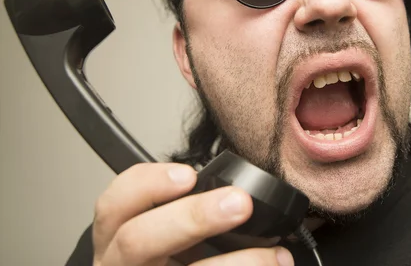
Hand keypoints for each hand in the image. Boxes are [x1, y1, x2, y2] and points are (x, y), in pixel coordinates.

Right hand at [92, 163, 293, 265]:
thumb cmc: (167, 260)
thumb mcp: (165, 231)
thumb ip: (184, 211)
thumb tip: (237, 196)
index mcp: (115, 237)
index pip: (113, 204)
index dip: (148, 185)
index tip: (189, 176)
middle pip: (138, 240)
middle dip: (192, 218)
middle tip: (239, 204)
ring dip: (235, 264)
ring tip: (275, 257)